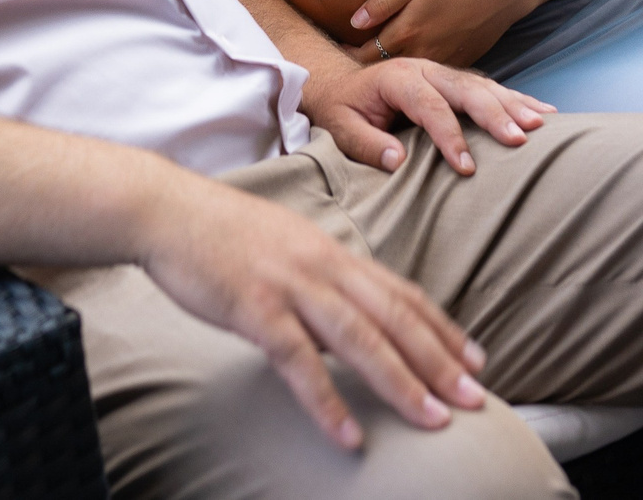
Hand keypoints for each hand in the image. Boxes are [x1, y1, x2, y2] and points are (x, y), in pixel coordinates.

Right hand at [135, 174, 488, 449]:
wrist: (166, 210)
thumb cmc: (220, 233)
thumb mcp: (285, 246)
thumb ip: (321, 278)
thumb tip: (349, 315)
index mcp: (331, 251)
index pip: (402, 292)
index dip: (443, 327)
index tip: (476, 360)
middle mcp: (322, 266)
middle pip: (395, 316)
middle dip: (440, 360)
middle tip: (476, 398)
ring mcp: (290, 285)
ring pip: (360, 337)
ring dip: (402, 381)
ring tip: (432, 420)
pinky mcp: (255, 307)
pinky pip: (299, 361)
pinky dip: (328, 400)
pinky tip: (349, 434)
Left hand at [298, 52, 552, 175]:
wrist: (342, 82)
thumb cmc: (343, 108)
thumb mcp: (340, 127)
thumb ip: (366, 144)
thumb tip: (398, 161)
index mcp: (398, 78)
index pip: (429, 106)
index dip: (449, 136)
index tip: (466, 167)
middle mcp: (426, 69)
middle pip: (466, 89)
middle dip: (494, 115)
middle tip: (519, 140)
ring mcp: (444, 72)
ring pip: (484, 86)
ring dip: (514, 105)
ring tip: (541, 125)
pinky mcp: (456, 81)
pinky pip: (491, 88)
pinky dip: (517, 100)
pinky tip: (544, 111)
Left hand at [349, 0, 540, 69]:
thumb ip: (383, 1)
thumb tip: (353, 22)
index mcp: (407, 33)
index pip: (365, 55)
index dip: (347, 56)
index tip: (335, 54)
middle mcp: (422, 55)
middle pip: (383, 71)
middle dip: (364, 70)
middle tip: (347, 66)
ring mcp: (442, 65)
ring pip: (407, 77)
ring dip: (391, 75)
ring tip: (376, 69)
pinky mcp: (458, 67)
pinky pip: (429, 77)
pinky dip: (417, 75)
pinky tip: (410, 67)